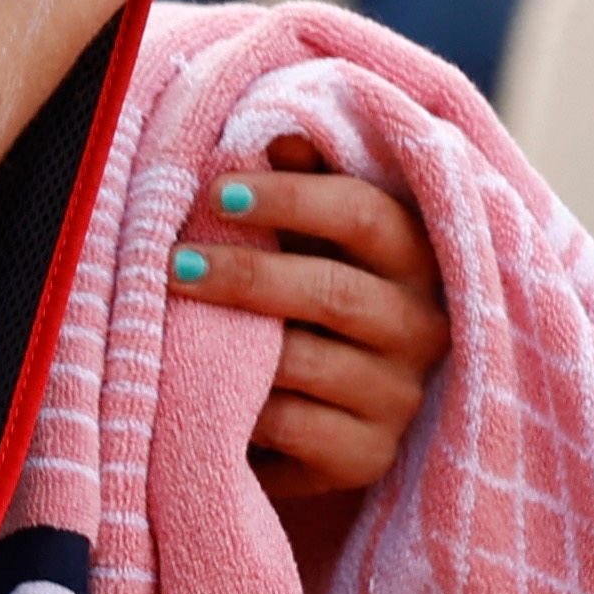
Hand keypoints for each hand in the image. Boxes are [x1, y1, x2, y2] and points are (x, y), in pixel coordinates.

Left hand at [172, 135, 451, 499]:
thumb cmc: (323, 298)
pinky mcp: (365, 457)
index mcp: (421, 257)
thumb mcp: (323, 240)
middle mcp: (421, 327)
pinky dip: (243, 404)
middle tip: (173, 263)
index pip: (366, 216)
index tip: (217, 193)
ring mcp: (398, 399)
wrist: (338, 413)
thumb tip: (281, 136)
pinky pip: (292, 427)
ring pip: (309, 363)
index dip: (291, 199)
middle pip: (335, 292)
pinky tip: (202, 384)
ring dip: (234, 341)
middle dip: (247, 274)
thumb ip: (309, 186)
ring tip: (171, 322)